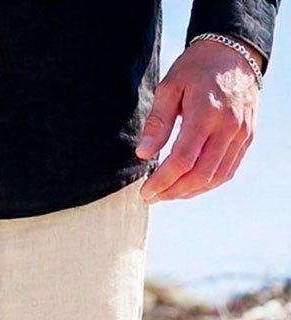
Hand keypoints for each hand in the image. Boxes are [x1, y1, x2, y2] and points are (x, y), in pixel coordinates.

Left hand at [135, 38, 262, 201]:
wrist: (234, 53)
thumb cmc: (197, 68)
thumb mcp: (170, 87)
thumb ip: (157, 122)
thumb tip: (143, 154)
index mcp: (206, 113)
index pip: (182, 160)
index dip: (162, 181)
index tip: (145, 191)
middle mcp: (228, 127)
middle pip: (199, 175)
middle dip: (173, 192)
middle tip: (153, 197)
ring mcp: (241, 135)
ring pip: (215, 178)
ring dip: (189, 192)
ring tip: (168, 193)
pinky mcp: (247, 138)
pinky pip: (227, 172)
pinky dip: (206, 184)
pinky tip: (189, 185)